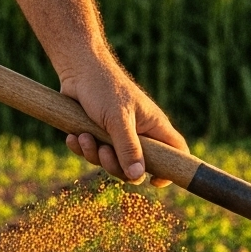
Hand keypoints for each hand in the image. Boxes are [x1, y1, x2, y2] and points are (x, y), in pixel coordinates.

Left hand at [57, 55, 187, 183]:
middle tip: (103, 151)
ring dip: (94, 154)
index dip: (172, 170)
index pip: (177, 151)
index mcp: (154, 127)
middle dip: (116, 166)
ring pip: (111, 161)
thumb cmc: (104, 88)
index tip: (154, 181)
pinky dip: (82, 148)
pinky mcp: (98, 133)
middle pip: (136, 166)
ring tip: (84, 137)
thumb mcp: (118, 120)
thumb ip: (129, 149)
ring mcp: (117, 134)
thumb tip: (138, 177)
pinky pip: (93, 152)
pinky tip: (74, 137)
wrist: (77, 70)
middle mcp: (139, 133)